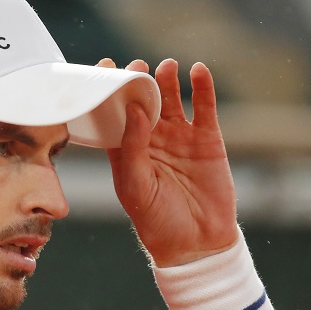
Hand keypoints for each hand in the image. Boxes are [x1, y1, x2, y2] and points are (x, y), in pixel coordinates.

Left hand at [101, 58, 238, 266]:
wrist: (196, 243)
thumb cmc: (156, 221)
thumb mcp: (134, 187)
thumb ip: (132, 148)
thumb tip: (134, 109)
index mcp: (125, 151)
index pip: (112, 114)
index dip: (107, 91)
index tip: (103, 67)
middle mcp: (151, 139)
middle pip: (142, 100)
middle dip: (138, 81)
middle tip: (137, 66)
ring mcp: (179, 137)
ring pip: (172, 99)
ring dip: (167, 79)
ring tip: (166, 66)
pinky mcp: (207, 139)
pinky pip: (204, 107)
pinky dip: (202, 87)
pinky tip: (198, 70)